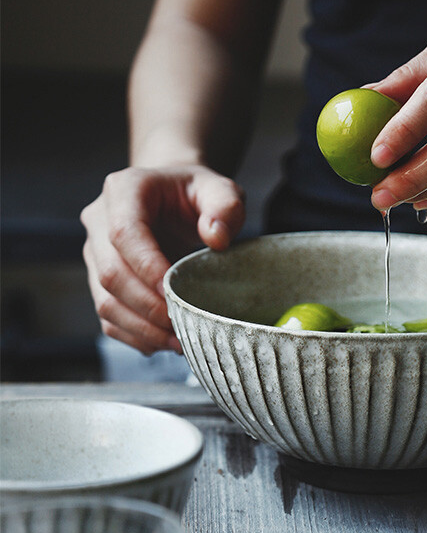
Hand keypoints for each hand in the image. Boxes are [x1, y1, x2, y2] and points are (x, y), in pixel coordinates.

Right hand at [81, 164, 244, 353]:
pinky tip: (164, 342)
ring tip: (179, 342)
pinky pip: (108, 318)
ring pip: (105, 302)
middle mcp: (99, 222)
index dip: (148, 269)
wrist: (175, 199)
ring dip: (142, 329)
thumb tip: (217, 238)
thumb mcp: (220, 190)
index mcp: (124, 191)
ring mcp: (95, 254)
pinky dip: (135, 336)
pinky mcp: (99, 281)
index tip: (177, 295)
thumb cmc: (197, 194)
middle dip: (149, 308)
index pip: (124, 234)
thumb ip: (225, 206)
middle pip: (111, 274)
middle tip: (185, 326)